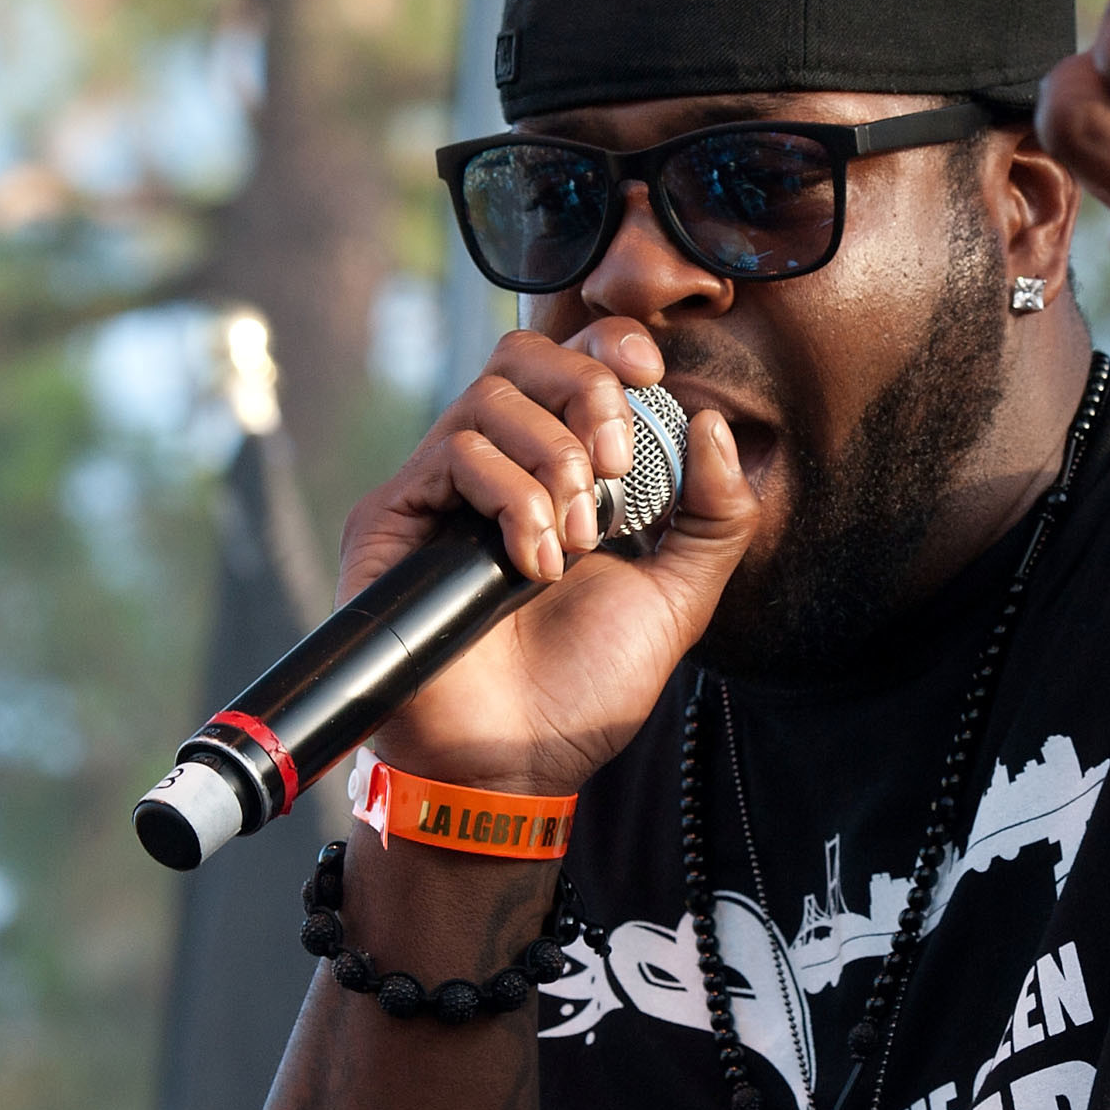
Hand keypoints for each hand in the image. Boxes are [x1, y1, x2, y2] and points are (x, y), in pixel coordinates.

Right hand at [335, 324, 756, 797]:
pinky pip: (454, 451)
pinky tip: (534, 566)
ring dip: (556, 462)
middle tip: (617, 467)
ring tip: (579, 540)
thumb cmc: (588, 687)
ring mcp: (440, 490)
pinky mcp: (394, 516)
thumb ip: (715, 516)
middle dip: (588, 391)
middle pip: (524, 353)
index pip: (572, 362)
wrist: (516, 764)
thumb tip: (713, 423)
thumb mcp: (680, 596)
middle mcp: (497, 469)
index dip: (609, 346)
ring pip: (491, 398)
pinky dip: (514, 499)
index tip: (652, 373)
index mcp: (563, 474)